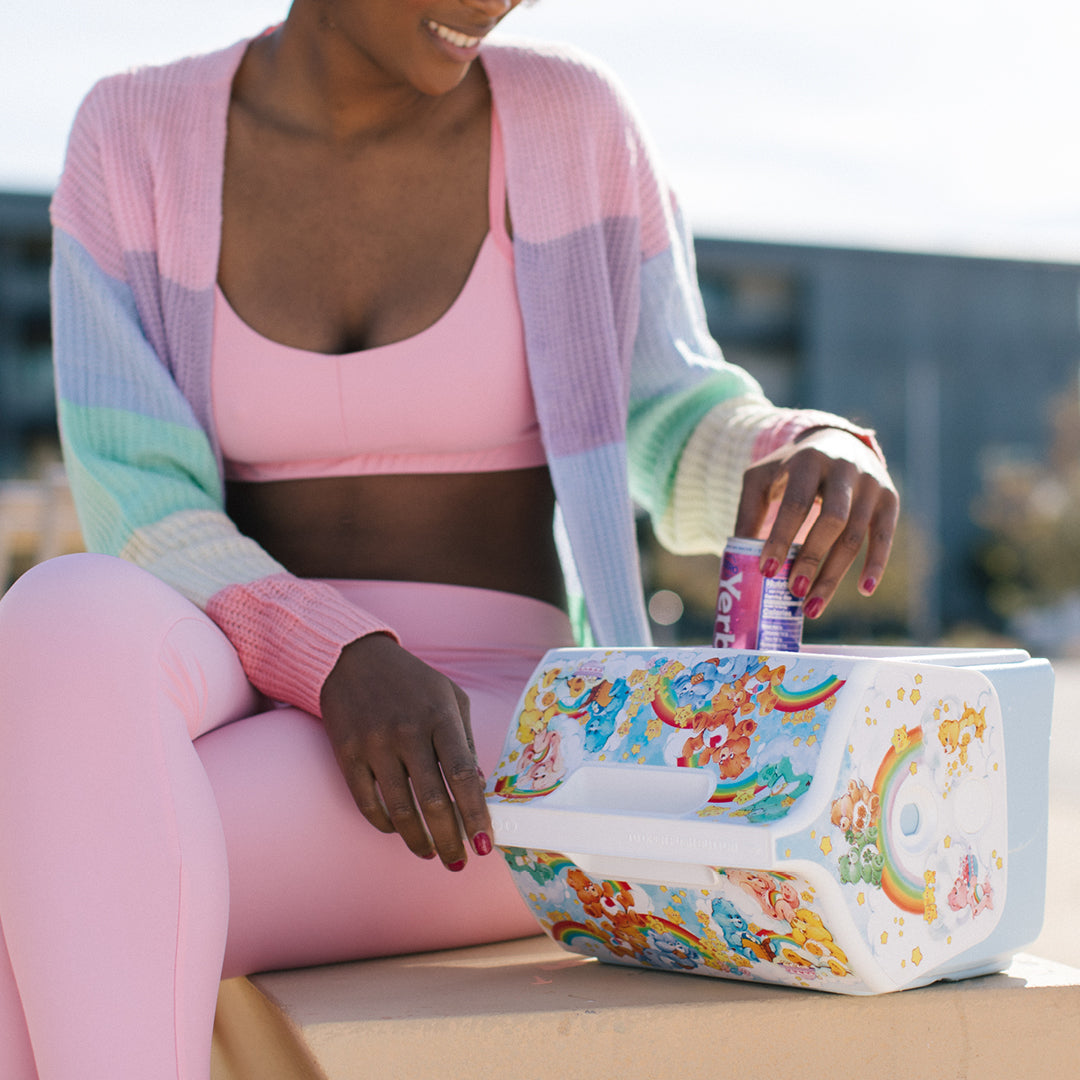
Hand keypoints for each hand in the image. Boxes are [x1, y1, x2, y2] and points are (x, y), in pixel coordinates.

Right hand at [319, 633, 492, 869]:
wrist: (354, 659)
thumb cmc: (413, 681)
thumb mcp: (450, 697)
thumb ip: (464, 741)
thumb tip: (477, 789)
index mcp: (440, 716)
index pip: (463, 775)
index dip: (476, 815)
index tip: (486, 844)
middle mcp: (407, 731)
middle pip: (433, 802)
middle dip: (450, 840)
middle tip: (458, 862)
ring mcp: (374, 744)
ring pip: (400, 810)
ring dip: (418, 840)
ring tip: (431, 853)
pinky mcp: (346, 754)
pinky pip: (367, 803)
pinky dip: (386, 824)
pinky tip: (398, 831)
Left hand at [733, 428, 898, 618]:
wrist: (837, 441)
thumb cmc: (791, 469)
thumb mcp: (762, 478)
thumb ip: (749, 511)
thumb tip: (739, 557)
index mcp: (808, 460)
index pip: (796, 504)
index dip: (781, 539)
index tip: (766, 571)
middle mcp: (845, 469)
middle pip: (831, 520)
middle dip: (811, 558)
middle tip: (793, 591)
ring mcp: (871, 483)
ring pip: (855, 535)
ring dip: (834, 574)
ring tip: (812, 606)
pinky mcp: (889, 498)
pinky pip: (884, 536)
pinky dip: (876, 564)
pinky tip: (864, 590)